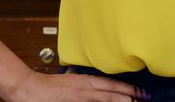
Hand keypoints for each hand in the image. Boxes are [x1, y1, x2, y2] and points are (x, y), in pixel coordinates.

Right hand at [10, 68, 145, 101]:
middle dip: (129, 98)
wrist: (31, 90)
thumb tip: (88, 75)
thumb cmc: (50, 84)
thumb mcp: (71, 77)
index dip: (128, 88)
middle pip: (112, 95)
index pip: (112, 84)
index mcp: (86, 80)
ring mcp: (80, 100)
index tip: (140, 91)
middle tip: (143, 99)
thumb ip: (82, 77)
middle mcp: (86, 91)